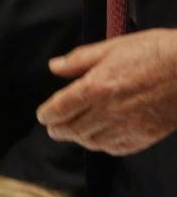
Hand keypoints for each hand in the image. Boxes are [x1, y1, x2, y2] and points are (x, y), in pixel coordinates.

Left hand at [37, 29, 176, 155]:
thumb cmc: (154, 52)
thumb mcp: (111, 47)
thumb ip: (79, 60)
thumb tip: (55, 67)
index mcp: (95, 87)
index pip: (60, 108)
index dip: (47, 114)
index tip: (42, 116)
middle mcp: (107, 111)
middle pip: (73, 129)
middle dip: (58, 130)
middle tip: (52, 128)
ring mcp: (127, 126)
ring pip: (92, 142)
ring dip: (78, 139)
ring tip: (72, 133)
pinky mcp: (145, 135)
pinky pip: (116, 149)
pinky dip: (103, 147)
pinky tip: (99, 141)